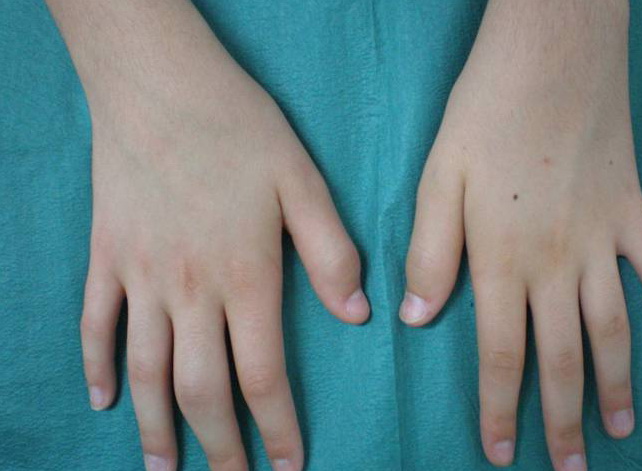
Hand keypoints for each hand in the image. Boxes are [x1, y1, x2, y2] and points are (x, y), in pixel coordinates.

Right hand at [47, 2, 368, 469]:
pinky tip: (102, 401)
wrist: (160, 84)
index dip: (278, 428)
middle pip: (203, 389)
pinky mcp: (106, 256)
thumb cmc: (238, 128)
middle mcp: (189, 290)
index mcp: (244, 276)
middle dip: (221, 446)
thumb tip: (357, 315)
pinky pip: (96, 323)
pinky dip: (97, 366)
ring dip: (158, 426)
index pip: (262, 375)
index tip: (289, 467)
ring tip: (166, 469)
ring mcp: (140, 276)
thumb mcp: (302, 182)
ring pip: (146, 370)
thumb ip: (331, 252)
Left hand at [400, 2, 641, 469]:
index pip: (498, 352)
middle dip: (561, 418)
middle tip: (566, 467)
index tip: (501, 452)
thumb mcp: (437, 182)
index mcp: (501, 260)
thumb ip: (429, 254)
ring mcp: (602, 241)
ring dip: (616, 383)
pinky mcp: (633, 213)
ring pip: (612, 329)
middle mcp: (556, 263)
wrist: (552, 56)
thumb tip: (416, 318)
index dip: (499, 406)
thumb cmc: (485, 115)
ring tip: (616, 428)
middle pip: (561, 357)